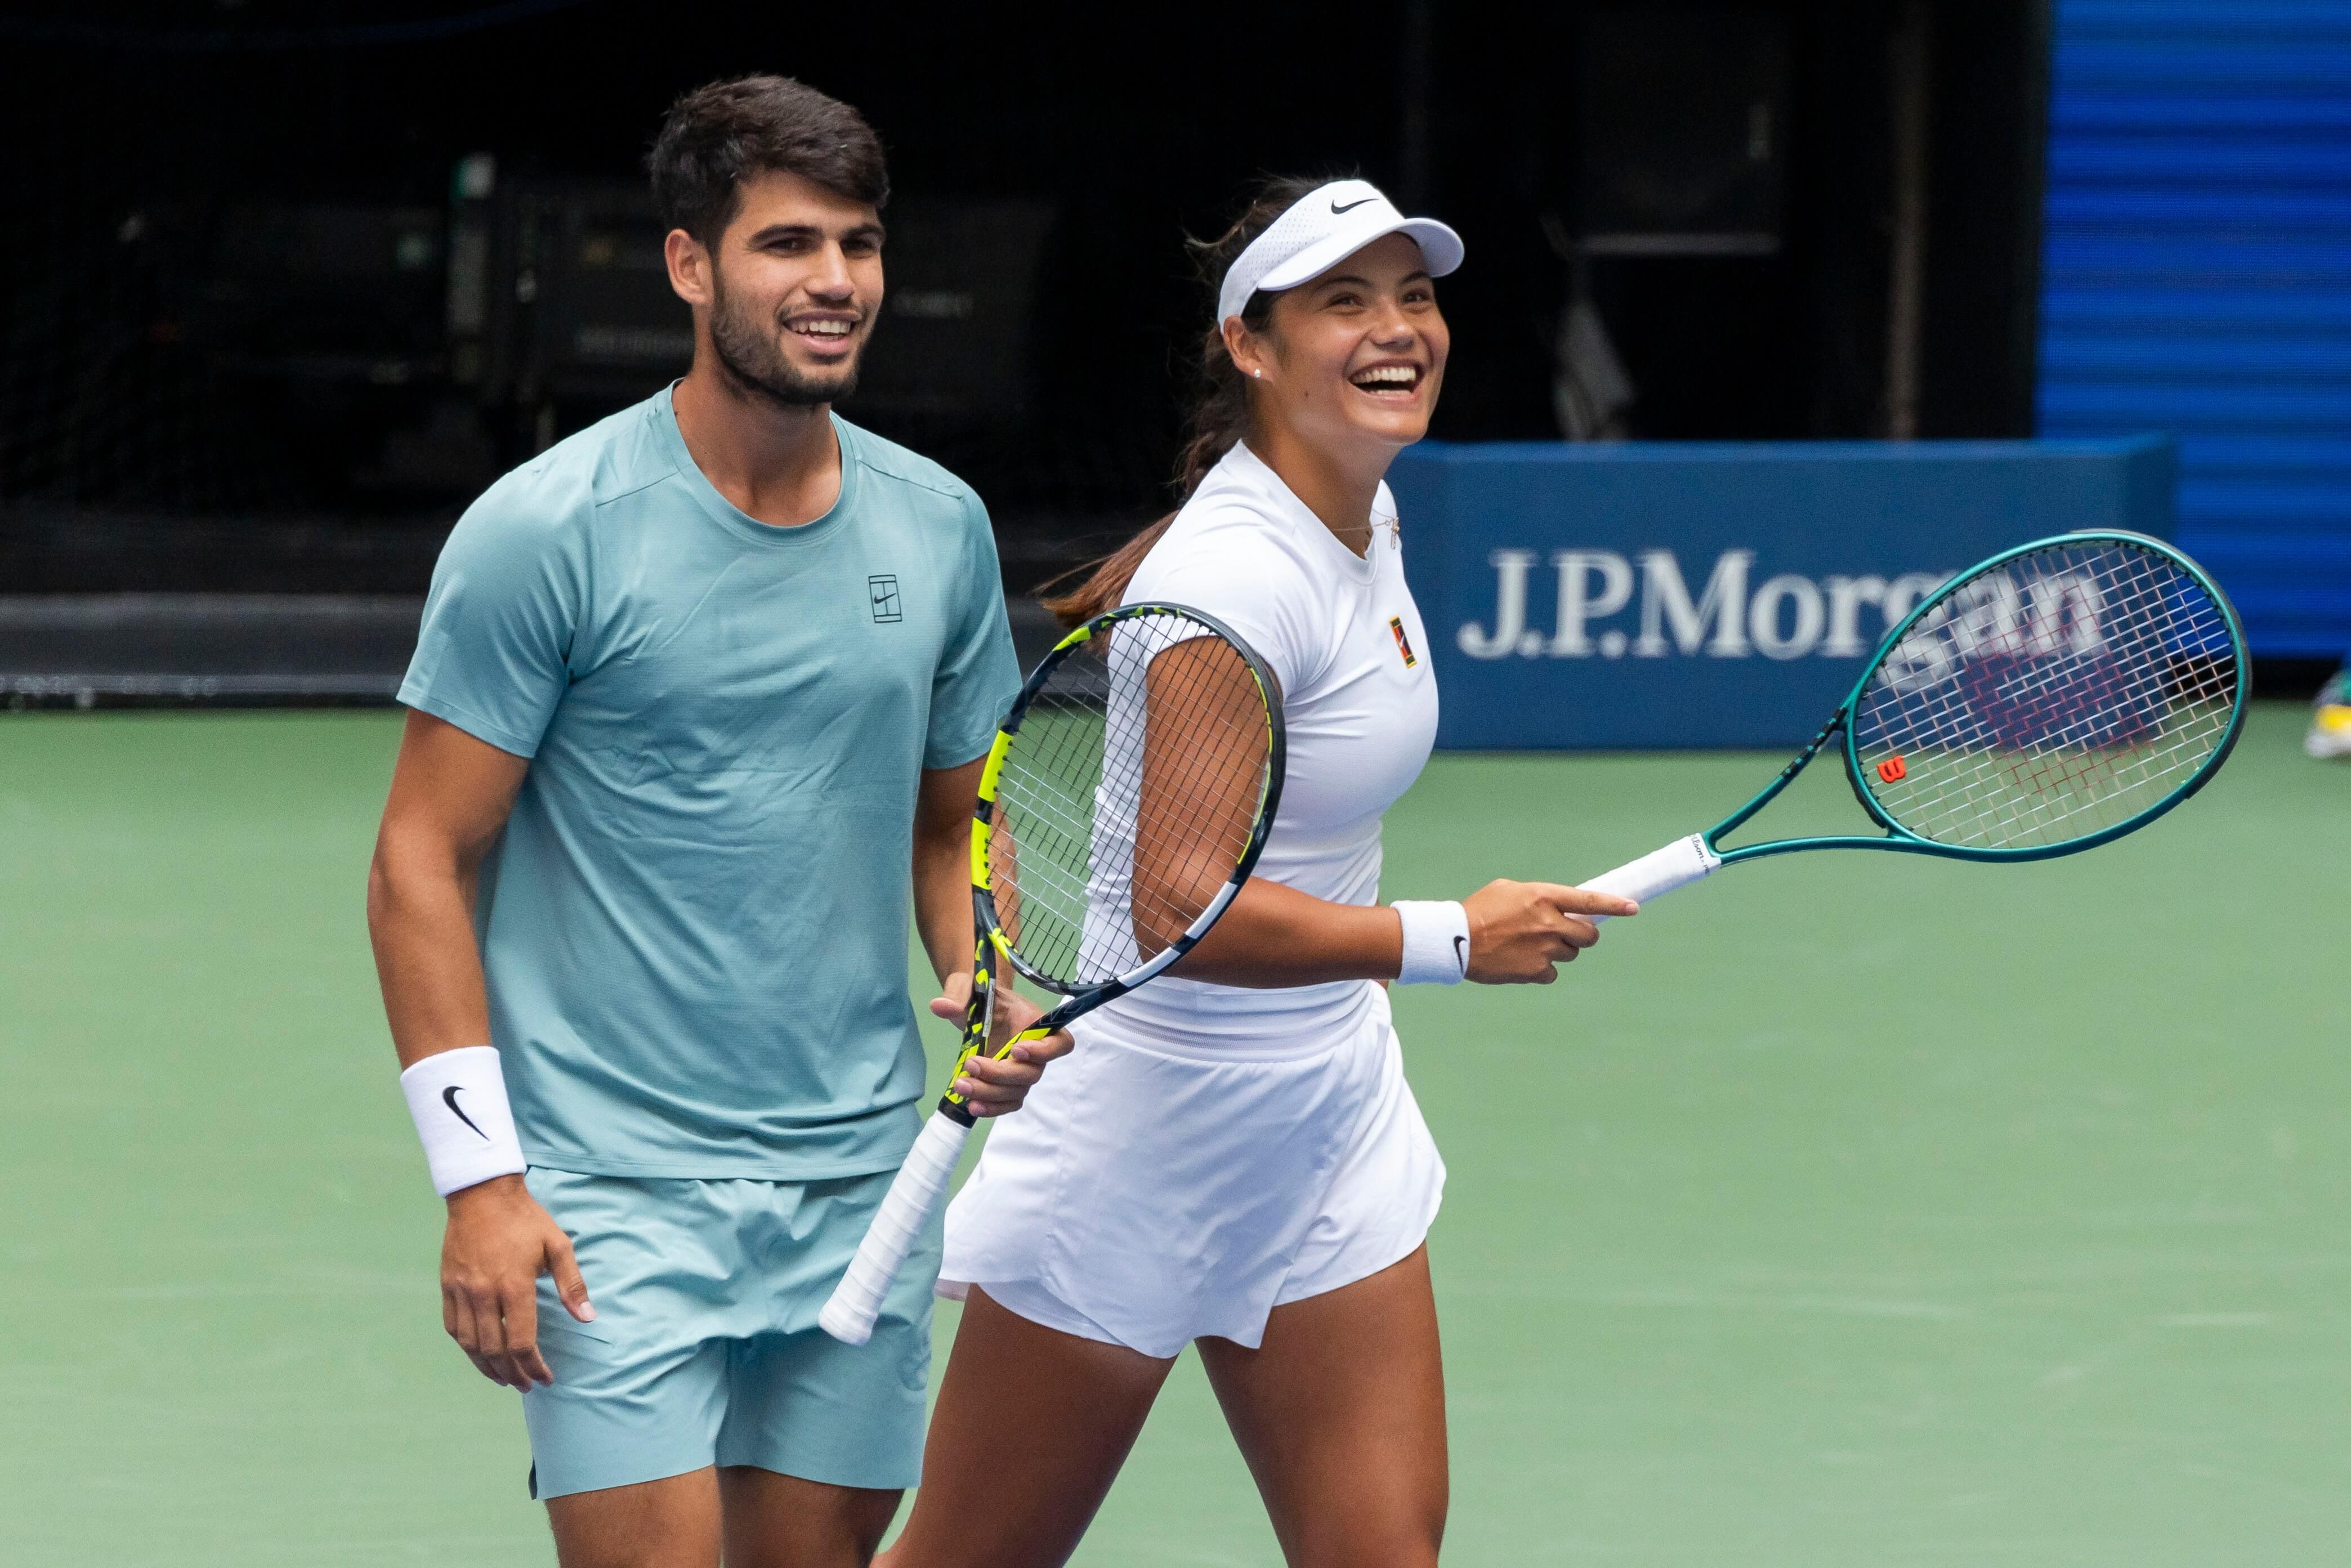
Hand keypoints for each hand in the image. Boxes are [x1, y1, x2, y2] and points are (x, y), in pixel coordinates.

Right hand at [440, 1173, 593, 1389]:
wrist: (482, 1194)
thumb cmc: (525, 1219)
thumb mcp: (558, 1245)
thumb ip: (572, 1285)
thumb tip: (588, 1318)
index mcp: (514, 1285)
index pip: (522, 1342)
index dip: (534, 1367)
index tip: (546, 1379)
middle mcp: (484, 1293)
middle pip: (494, 1351)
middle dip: (513, 1374)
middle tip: (527, 1385)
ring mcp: (462, 1291)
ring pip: (470, 1344)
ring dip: (487, 1368)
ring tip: (504, 1379)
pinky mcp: (447, 1285)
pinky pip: (453, 1327)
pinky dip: (466, 1346)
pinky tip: (478, 1354)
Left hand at [928, 973, 1074, 1116]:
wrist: (975, 1010)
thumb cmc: (980, 997)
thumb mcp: (968, 987)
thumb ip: (958, 994)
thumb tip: (942, 1006)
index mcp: (1035, 1023)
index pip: (1060, 1043)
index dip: (1044, 1051)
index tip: (1016, 1049)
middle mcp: (1035, 1052)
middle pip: (1031, 1074)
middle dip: (1000, 1074)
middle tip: (970, 1064)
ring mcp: (1022, 1072)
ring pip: (1016, 1092)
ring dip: (990, 1094)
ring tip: (961, 1086)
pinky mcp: (1008, 1087)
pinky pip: (1008, 1103)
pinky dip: (991, 1108)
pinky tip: (971, 1105)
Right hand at [1458, 879, 1637, 983]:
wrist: (1455, 941)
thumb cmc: (1480, 910)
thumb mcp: (1509, 890)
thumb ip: (1539, 896)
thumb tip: (1558, 906)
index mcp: (1543, 896)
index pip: (1589, 901)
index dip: (1614, 905)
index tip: (1632, 908)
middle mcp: (1549, 922)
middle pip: (1588, 936)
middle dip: (1581, 935)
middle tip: (1564, 933)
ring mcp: (1544, 949)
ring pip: (1570, 954)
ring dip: (1558, 950)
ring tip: (1529, 945)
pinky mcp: (1536, 971)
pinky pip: (1552, 973)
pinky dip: (1541, 969)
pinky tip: (1520, 961)